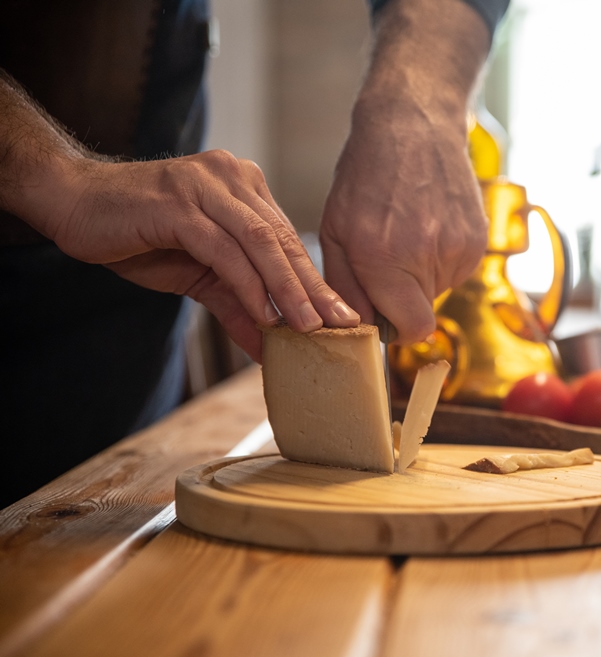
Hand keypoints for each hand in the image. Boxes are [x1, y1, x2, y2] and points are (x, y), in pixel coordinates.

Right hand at [40, 151, 358, 360]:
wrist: (71, 203)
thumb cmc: (138, 234)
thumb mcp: (198, 274)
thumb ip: (236, 303)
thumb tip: (270, 346)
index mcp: (243, 187)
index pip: (288, 241)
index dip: (315, 281)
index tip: (342, 318)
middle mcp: (231, 179)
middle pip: (283, 241)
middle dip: (313, 288)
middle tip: (340, 327)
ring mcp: (205, 186)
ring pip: (261, 243)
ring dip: (287, 290)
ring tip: (307, 327)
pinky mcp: (179, 204)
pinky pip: (225, 250)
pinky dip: (247, 286)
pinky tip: (262, 315)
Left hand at [319, 0, 491, 344]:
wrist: (413, 126)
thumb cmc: (365, 177)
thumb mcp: (335, 231)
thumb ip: (345, 288)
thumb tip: (358, 331)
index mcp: (383, 258)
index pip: (410, 331)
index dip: (395, 328)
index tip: (382, 312)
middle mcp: (426, 256)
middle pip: (423, 313)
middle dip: (403, 300)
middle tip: (388, 261)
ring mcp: (459, 247)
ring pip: (439, 291)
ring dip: (422, 276)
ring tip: (408, 232)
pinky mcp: (479, 238)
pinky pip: (457, 270)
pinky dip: (441, 258)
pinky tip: (428, 225)